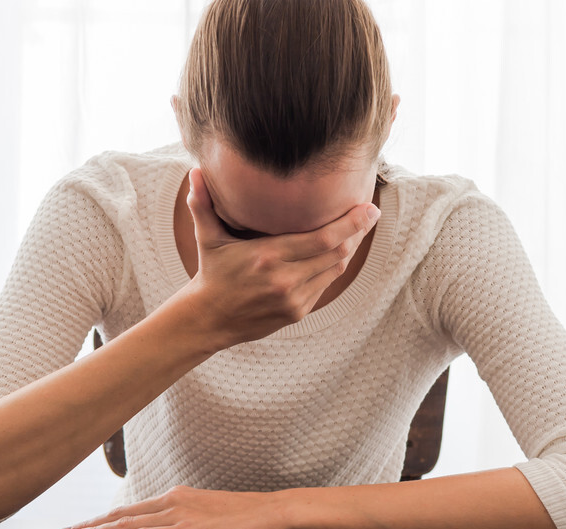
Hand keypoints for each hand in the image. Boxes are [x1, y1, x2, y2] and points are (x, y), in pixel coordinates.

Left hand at [59, 486, 289, 528]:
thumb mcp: (217, 515)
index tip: (84, 524)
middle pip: (122, 513)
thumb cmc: (254, 517)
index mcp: (181, 497)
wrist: (276, 514)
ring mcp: (179, 515)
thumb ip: (194, 521)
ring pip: (125, 522)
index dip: (106, 517)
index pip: (134, 509)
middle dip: (90, 523)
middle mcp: (174, 501)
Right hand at [180, 168, 379, 346]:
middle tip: (371, 213)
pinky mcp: (298, 312)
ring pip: (335, 270)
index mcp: (268, 257)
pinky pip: (325, 285)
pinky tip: (339, 251)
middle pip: (338, 252)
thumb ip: (202, 204)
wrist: (209, 319)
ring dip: (349, 249)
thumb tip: (194, 171)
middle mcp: (285, 279)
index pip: (324, 238)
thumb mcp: (206, 238)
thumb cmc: (211, 272)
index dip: (352, 223)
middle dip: (359, 232)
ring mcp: (294, 299)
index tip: (370, 208)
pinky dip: (333, 267)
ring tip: (359, 229)